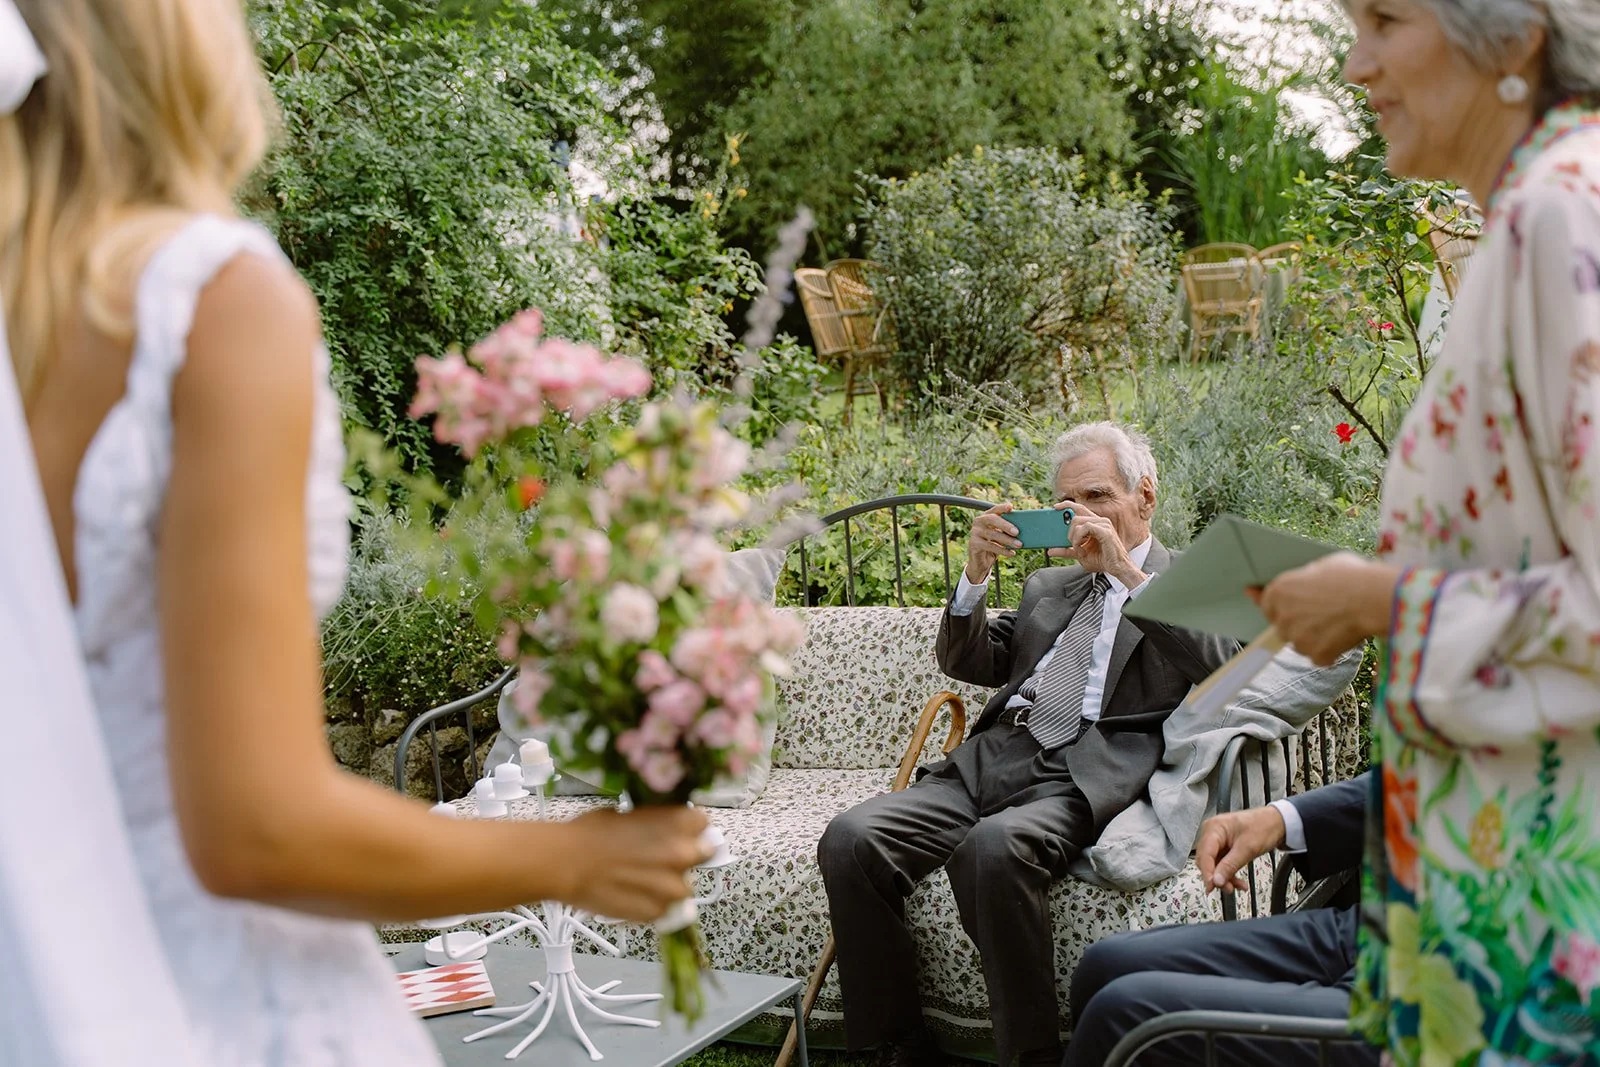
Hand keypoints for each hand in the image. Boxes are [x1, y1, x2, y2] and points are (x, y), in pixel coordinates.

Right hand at [554, 806, 710, 921]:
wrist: (565, 862)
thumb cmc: (591, 832)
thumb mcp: (632, 813)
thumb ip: (658, 822)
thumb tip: (666, 828)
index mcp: (679, 822)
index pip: (703, 823)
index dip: (690, 828)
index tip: (680, 832)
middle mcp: (684, 853)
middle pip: (703, 854)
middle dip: (688, 855)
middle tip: (663, 857)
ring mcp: (672, 886)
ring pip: (685, 887)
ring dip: (670, 884)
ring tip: (643, 880)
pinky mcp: (657, 912)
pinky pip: (665, 909)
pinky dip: (653, 904)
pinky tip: (632, 894)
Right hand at [966, 503, 1019, 582]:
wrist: (981, 561)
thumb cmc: (994, 546)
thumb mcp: (1002, 537)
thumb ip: (1008, 531)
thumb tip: (1024, 530)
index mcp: (986, 517)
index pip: (994, 509)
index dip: (1002, 508)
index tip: (1011, 507)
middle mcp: (979, 522)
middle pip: (992, 519)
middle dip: (1005, 525)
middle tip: (1017, 532)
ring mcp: (974, 533)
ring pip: (992, 534)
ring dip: (1007, 540)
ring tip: (1019, 545)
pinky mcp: (974, 544)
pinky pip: (990, 546)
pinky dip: (1003, 550)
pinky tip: (1012, 553)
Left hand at [1047, 502, 1141, 587]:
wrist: (1117, 568)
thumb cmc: (1102, 560)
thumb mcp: (1080, 555)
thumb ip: (1066, 551)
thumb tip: (1050, 550)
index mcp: (1095, 523)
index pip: (1079, 507)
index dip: (1067, 504)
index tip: (1055, 508)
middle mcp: (1100, 521)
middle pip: (1075, 516)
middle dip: (1069, 532)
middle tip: (1073, 546)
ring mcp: (1103, 524)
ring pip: (1078, 522)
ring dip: (1074, 538)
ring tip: (1080, 550)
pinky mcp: (1105, 530)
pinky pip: (1084, 527)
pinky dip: (1079, 540)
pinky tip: (1082, 550)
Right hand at [1195, 806, 1285, 892]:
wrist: (1277, 823)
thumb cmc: (1264, 826)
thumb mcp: (1247, 848)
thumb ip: (1230, 865)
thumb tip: (1216, 880)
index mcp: (1214, 828)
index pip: (1204, 854)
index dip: (1207, 872)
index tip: (1212, 886)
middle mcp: (1212, 833)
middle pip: (1206, 860)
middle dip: (1217, 876)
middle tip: (1227, 888)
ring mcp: (1218, 840)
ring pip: (1214, 865)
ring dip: (1224, 877)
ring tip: (1236, 886)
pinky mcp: (1224, 847)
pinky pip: (1222, 864)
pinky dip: (1229, 874)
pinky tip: (1238, 882)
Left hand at [1248, 552, 1397, 665]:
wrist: (1373, 598)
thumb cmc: (1352, 576)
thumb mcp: (1323, 565)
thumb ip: (1306, 578)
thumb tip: (1307, 581)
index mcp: (1279, 591)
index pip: (1267, 604)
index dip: (1279, 607)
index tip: (1282, 610)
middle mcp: (1282, 617)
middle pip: (1284, 626)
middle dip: (1299, 623)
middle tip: (1323, 615)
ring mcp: (1297, 639)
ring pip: (1302, 643)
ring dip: (1314, 638)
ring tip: (1339, 624)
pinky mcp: (1315, 655)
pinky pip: (1320, 656)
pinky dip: (1330, 651)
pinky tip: (1345, 636)